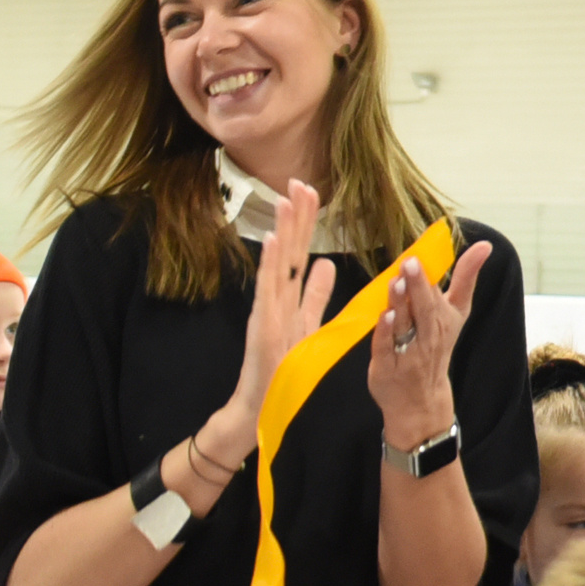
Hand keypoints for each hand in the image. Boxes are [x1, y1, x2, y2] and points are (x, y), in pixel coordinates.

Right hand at [219, 181, 338, 448]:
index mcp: (290, 296)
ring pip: (279, 263)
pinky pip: (269, 291)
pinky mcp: (264, 325)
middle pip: (290, 250)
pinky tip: (276, 241)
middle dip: (296, 216)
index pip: (301, 251)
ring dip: (284, 230)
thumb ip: (315, 295)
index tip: (311, 192)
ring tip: (286, 199)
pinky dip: (272, 265)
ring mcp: (269, 309)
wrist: (259, 404)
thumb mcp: (306, 325)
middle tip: (299, 181)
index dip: (306, 222)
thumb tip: (326, 263)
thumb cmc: (280, 368)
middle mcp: (277, 298)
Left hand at [368, 237, 493, 453]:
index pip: (444, 295)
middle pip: (424, 308)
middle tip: (410, 263)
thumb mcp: (457, 314)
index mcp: (446, 320)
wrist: (421, 399)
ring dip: (400, 304)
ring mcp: (408, 352)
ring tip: (395, 283)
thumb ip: (466, 278)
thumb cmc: (436, 347)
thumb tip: (485, 245)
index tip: (431, 257)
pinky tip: (383, 315)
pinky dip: (384, 332)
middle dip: (418, 286)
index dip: (436, 277)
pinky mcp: (387, 366)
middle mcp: (430, 336)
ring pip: (404, 325)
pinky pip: (386, 347)